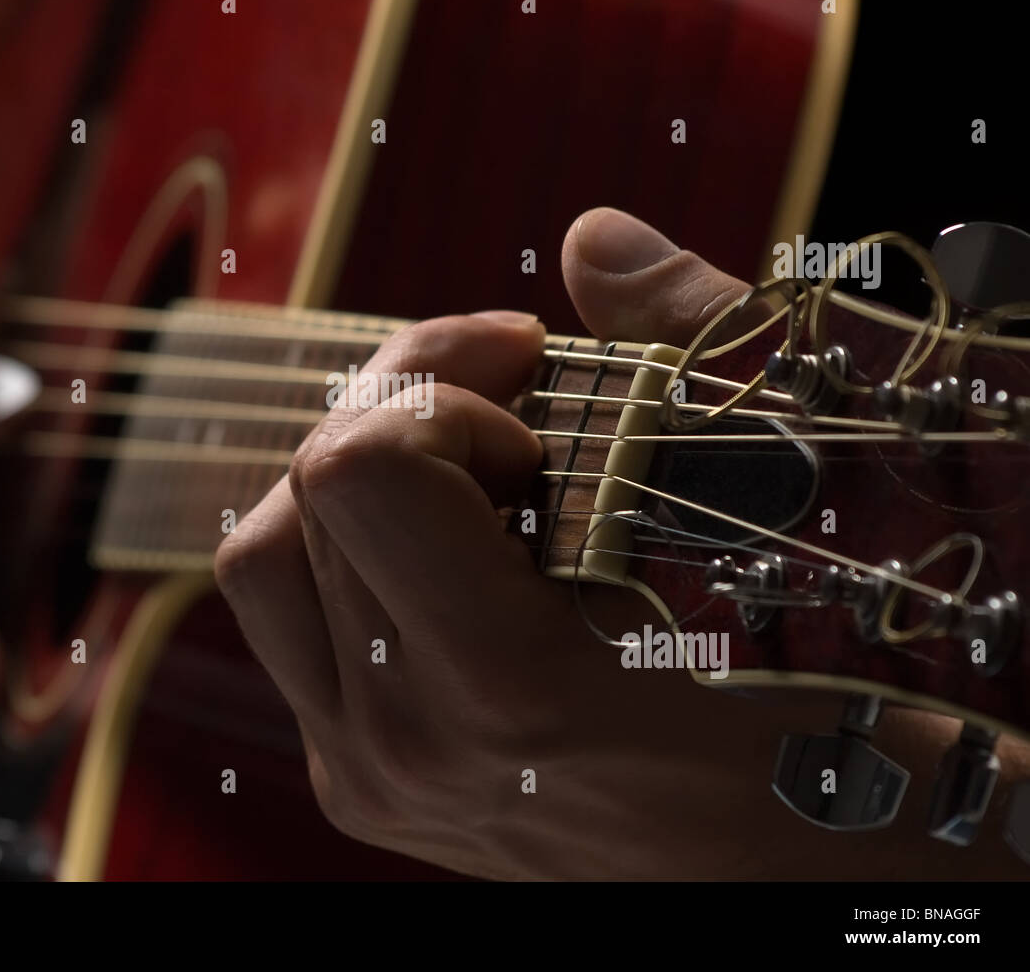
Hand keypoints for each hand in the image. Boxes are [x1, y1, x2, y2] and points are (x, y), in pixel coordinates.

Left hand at [217, 208, 1029, 878]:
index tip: (542, 377)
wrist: (839, 890)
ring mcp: (373, 783)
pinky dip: (358, 551)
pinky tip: (470, 550)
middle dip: (406, 406)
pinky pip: (297, 625)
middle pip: (299, 496)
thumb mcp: (827, 519)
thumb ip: (704, 353)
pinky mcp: (366, 790)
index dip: (441, 382)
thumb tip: (594, 239)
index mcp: (510, 691)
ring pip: (268, 563)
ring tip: (489, 481)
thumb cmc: (859, 723)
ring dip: (366, 481)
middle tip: (522, 400)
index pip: (358, 471)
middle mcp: (406, 752)